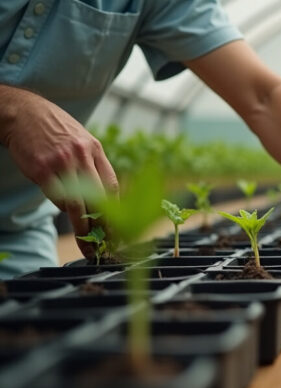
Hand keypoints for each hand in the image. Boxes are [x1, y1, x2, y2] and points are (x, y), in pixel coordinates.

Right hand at [1, 87, 118, 257]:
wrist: (23, 113)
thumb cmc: (55, 129)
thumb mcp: (82, 140)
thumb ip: (93, 164)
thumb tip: (103, 194)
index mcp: (95, 149)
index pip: (112, 186)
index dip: (117, 211)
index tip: (119, 228)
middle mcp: (81, 156)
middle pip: (98, 198)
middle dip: (104, 225)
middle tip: (106, 243)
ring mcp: (61, 163)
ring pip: (77, 203)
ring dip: (83, 226)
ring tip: (87, 242)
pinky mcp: (41, 169)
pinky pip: (55, 197)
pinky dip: (61, 207)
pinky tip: (64, 212)